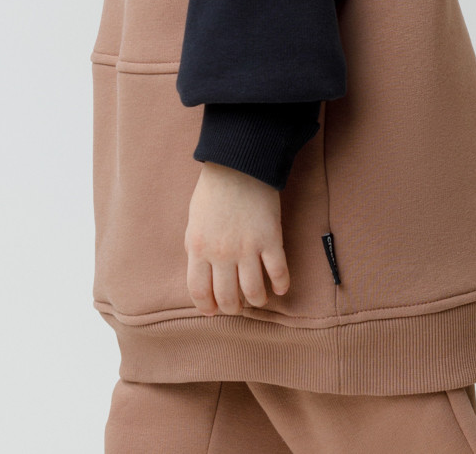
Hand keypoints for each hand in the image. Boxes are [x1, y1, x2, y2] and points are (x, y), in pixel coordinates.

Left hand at [184, 161, 290, 314]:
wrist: (239, 164)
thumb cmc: (213, 191)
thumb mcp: (194, 221)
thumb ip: (197, 248)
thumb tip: (203, 273)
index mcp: (198, 248)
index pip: (199, 292)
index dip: (207, 307)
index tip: (213, 311)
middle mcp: (221, 254)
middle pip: (227, 298)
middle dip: (233, 308)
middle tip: (238, 305)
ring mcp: (247, 248)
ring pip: (253, 292)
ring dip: (256, 301)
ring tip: (258, 298)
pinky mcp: (270, 239)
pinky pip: (278, 273)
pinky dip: (280, 285)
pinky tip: (279, 288)